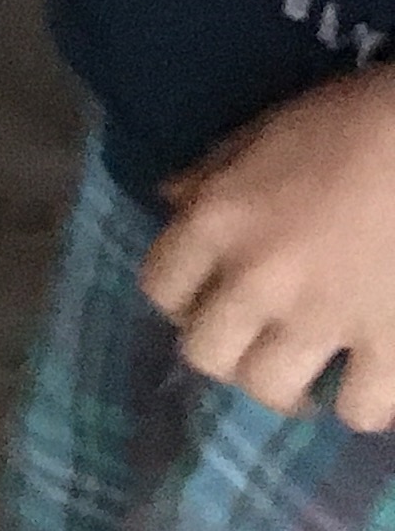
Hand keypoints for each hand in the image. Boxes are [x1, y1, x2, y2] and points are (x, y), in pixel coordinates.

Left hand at [143, 69, 394, 427]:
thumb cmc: (352, 121)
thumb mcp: (263, 132)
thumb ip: (211, 175)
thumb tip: (172, 201)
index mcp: (217, 221)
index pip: (159, 288)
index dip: (179, 299)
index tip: (206, 297)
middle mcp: (258, 279)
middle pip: (205, 354)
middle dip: (226, 352)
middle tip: (256, 341)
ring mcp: (325, 318)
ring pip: (272, 389)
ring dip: (285, 386)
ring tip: (310, 372)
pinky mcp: (392, 345)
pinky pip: (362, 408)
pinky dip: (363, 403)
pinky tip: (369, 382)